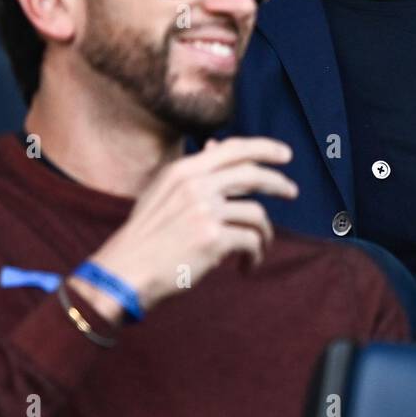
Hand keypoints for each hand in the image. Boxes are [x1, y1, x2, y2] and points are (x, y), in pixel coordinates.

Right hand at [70, 138, 298, 325]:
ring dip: (264, 233)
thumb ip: (192, 172)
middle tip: (292, 192)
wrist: (123, 273)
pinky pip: (251, 241)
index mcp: (183, 171)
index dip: (264, 148)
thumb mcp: (162, 194)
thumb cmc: (144, 237)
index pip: (233, 148)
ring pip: (256, 213)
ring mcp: (205, 211)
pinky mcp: (213, 239)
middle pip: (253, 174)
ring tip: (258, 248)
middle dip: (278, 183)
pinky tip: (247, 266)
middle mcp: (195, 185)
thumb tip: (215, 143)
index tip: (285, 154)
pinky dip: (255, 255)